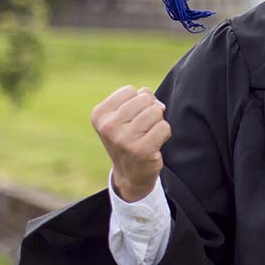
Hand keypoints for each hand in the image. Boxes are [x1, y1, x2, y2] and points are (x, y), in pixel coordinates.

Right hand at [91, 85, 170, 201]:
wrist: (131, 174)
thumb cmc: (130, 138)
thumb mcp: (125, 116)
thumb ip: (138, 99)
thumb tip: (154, 100)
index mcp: (100, 115)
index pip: (130, 90)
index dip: (138, 101)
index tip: (132, 118)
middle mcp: (108, 126)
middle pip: (145, 99)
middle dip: (150, 110)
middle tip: (143, 128)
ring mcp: (124, 139)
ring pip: (156, 111)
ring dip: (158, 122)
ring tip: (148, 135)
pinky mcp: (141, 150)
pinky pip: (164, 127)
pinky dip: (164, 134)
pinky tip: (154, 144)